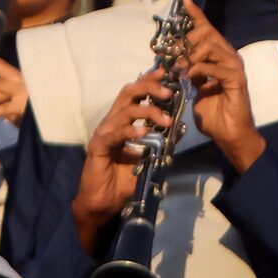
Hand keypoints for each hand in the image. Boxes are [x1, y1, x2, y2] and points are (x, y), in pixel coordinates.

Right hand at [72, 69, 171, 241]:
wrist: (103, 203)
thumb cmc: (123, 181)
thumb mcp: (149, 158)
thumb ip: (161, 143)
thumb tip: (179, 129)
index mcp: (122, 122)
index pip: (134, 94)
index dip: (149, 81)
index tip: (167, 74)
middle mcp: (111, 123)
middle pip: (128, 93)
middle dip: (149, 88)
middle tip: (168, 92)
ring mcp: (103, 134)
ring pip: (124, 111)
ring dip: (148, 112)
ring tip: (165, 120)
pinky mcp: (97, 148)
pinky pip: (114, 134)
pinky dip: (130, 131)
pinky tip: (144, 133)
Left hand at [175, 1, 262, 171]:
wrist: (227, 132)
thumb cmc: (210, 110)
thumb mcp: (192, 87)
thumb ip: (186, 71)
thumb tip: (172, 61)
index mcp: (217, 57)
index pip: (206, 30)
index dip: (196, 15)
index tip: (185, 1)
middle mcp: (228, 57)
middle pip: (207, 34)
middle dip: (186, 40)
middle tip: (171, 53)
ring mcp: (234, 67)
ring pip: (211, 47)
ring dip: (190, 55)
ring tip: (179, 68)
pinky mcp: (237, 80)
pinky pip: (216, 68)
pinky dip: (199, 70)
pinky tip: (189, 76)